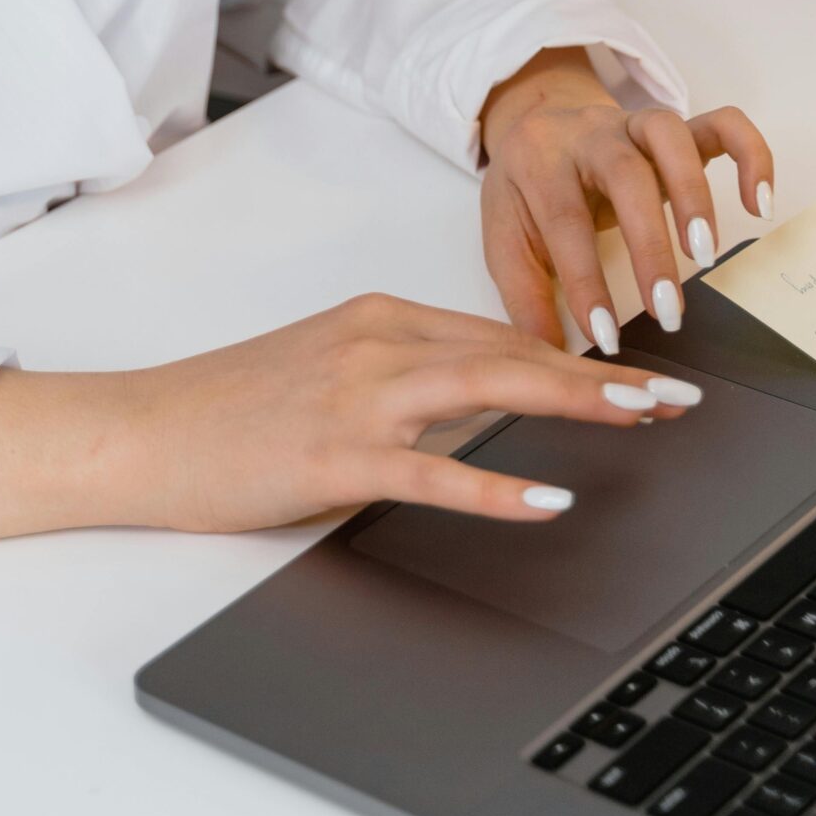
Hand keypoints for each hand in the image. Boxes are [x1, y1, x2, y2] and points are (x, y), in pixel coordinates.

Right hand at [120, 293, 693, 532]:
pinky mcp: (335, 454)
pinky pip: (433, 470)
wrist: (142, 429)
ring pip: (487, 388)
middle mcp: (374, 342)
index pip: (495, 334)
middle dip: (601, 372)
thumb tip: (475, 410)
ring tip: (640, 420)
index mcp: (374, 318)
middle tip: (673, 396)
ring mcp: (356, 396)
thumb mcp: (322, 371)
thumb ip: (397, 379)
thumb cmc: (226, 408)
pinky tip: (548, 497)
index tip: (632, 376)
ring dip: (575, 402)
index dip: (573, 355)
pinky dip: (497, 483)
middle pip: (510, 351)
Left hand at [478, 47, 773, 351]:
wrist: (535, 123)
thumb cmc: (526, 189)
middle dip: (649, 245)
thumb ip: (525, 294)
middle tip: (666, 311)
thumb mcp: (505, 235)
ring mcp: (634, 125)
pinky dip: (751, 155)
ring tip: (706, 257)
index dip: (587, 282)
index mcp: (540, 160)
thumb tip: (551, 357)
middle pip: (624, 174)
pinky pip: (723, 124)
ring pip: (670, 136)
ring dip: (694, 196)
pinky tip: (760, 203)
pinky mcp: (675, 129)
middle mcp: (590, 134)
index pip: (565, 221)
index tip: (606, 337)